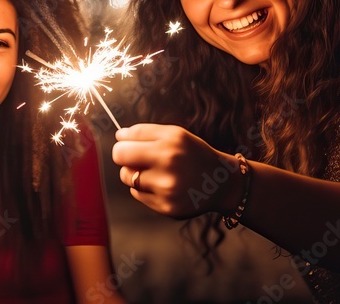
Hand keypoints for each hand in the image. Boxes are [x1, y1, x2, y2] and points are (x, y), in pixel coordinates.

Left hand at [111, 123, 240, 217]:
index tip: (129, 145)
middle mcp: (170, 164)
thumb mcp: (176, 135)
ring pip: (127, 177)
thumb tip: (118, 135)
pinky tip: (161, 186)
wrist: (221, 183)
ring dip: (134, 174)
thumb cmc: (193, 155)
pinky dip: (144, 189)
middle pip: (120, 157)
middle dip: (124, 156)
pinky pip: (137, 194)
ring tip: (154, 172)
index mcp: (171, 142)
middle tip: (136, 158)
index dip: (123, 142)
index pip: (124, 141)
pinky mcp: (167, 207)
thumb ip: (145, 132)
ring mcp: (168, 188)